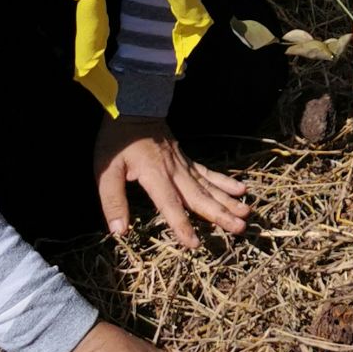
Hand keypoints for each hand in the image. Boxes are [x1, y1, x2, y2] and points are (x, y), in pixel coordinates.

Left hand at [92, 116, 249, 247]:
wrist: (134, 107)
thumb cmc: (117, 141)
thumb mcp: (106, 170)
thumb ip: (113, 201)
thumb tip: (119, 231)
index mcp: (155, 175)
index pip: (170, 204)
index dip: (182, 225)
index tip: (194, 244)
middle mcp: (175, 171)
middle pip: (199, 197)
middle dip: (220, 214)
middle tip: (239, 228)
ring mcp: (184, 164)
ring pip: (209, 186)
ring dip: (228, 201)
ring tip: (246, 213)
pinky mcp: (187, 160)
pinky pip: (208, 173)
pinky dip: (224, 182)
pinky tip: (240, 189)